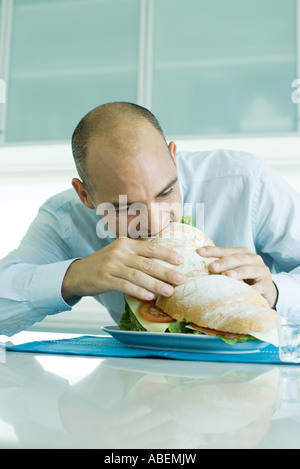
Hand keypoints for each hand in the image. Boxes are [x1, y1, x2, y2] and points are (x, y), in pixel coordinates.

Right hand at [62, 237, 185, 301]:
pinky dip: (138, 291)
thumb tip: (162, 266)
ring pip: (138, 275)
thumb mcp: (119, 254)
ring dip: (156, 284)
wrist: (77, 274)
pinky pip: (125, 285)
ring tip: (169, 291)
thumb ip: (137, 256)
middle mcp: (119, 252)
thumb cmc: (103, 265)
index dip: (167, 254)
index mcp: (126, 243)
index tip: (181, 261)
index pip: (151, 247)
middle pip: (147, 262)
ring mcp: (111, 265)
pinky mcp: (104, 279)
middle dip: (167, 272)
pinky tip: (149, 297)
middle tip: (182, 279)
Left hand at [197, 246, 277, 308]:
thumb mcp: (233, 270)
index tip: (199, 252)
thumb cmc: (244, 279)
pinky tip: (245, 291)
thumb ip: (220, 267)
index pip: (226, 250)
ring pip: (250, 270)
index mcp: (243, 253)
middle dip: (224, 262)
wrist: (266, 290)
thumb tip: (198, 266)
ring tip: (227, 276)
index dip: (213, 251)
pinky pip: (259, 287)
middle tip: (212, 267)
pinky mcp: (267, 285)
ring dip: (238, 272)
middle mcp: (253, 259)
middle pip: (238, 258)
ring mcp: (262, 271)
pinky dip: (252, 289)